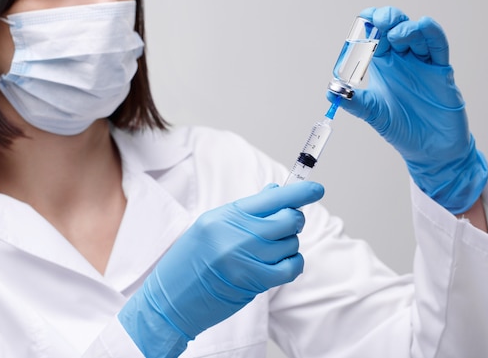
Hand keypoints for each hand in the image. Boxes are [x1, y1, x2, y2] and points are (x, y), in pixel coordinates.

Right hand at [118, 181, 323, 356]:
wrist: (171, 298)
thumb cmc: (190, 260)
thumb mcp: (211, 225)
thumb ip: (246, 210)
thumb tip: (276, 192)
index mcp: (226, 215)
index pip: (272, 197)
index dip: (299, 192)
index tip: (316, 189)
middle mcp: (238, 234)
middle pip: (288, 219)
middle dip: (294, 219)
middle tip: (286, 223)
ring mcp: (246, 258)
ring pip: (291, 243)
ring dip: (289, 244)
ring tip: (270, 249)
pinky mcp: (254, 281)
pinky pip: (290, 267)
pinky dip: (293, 264)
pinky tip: (281, 263)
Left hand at [328, 6, 487, 213]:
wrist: (429, 149)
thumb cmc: (402, 128)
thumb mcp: (374, 114)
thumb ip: (354, 102)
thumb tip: (331, 93)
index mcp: (383, 65)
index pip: (374, 37)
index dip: (368, 26)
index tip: (362, 21)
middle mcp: (402, 60)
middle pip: (395, 28)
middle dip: (387, 19)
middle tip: (378, 22)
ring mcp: (422, 63)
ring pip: (416, 34)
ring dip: (406, 28)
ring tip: (396, 34)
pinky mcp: (441, 70)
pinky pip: (438, 46)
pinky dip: (431, 33)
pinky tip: (423, 26)